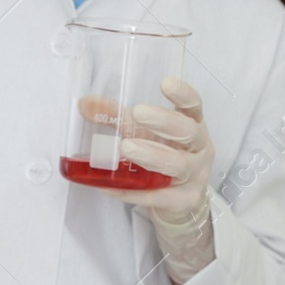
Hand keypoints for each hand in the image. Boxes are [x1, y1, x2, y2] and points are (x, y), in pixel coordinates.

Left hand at [87, 77, 215, 284]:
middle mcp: (199, 149)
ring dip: (152, 155)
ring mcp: (195, 176)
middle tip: (138, 112)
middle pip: (189, 132)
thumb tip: (85, 103)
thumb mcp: (146, 134)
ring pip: (177, 164)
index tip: (165, 83)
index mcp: (193, 126)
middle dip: (164, 121)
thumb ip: (119, 117)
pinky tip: (111, 186)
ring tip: (127, 147)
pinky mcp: (184, 200)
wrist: (179, 201)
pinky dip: (134, 191)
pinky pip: (158, 196)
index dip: (183, 94)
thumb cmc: (165, 157)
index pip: (194, 106)